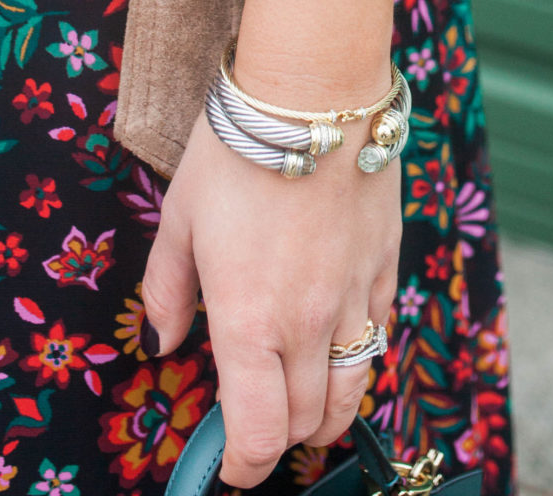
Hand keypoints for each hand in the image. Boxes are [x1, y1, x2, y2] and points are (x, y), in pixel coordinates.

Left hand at [144, 116, 399, 486]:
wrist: (314, 93)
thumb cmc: (237, 150)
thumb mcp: (179, 219)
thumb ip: (168, 291)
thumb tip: (166, 343)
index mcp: (249, 322)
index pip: (257, 436)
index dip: (242, 467)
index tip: (228, 467)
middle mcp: (308, 325)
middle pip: (305, 424)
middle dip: (278, 439)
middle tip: (255, 424)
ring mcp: (354, 299)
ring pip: (351, 392)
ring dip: (324, 411)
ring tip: (301, 400)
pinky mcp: (386, 268)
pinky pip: (379, 336)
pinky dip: (358, 356)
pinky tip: (336, 341)